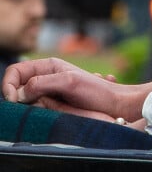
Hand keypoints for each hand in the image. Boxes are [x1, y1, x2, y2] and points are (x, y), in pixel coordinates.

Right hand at [3, 57, 151, 123]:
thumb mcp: (68, 82)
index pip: (16, 71)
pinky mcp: (54, 104)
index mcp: (48, 65)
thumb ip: (42, 83)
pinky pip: (40, 110)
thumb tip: (19, 92)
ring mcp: (50, 91)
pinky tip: (60, 112)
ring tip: (57, 108)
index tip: (12, 99)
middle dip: (23, 99)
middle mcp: (47, 77)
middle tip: (41, 105)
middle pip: (19, 88)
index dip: (8, 84)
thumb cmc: (95, 90)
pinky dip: (44, 113)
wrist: (115, 103)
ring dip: (36, 108)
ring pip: (28, 102)